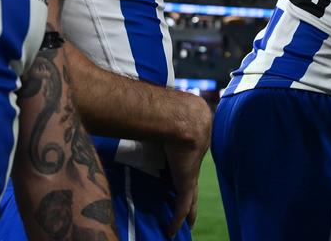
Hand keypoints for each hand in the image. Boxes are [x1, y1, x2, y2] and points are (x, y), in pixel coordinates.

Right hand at [161, 96, 212, 237]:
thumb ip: (157, 111)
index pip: (188, 154)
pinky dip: (176, 219)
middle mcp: (194, 157)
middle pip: (192, 179)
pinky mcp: (186, 183)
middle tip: (190, 205)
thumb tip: (137, 103)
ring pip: (190, 196)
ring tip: (187, 223)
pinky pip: (182, 206)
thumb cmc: (171, 107)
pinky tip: (172, 231)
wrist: (183, 117)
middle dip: (190, 191)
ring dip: (188, 211)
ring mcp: (191, 171)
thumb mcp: (168, 110)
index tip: (180, 167)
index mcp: (191, 138)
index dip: (184, 163)